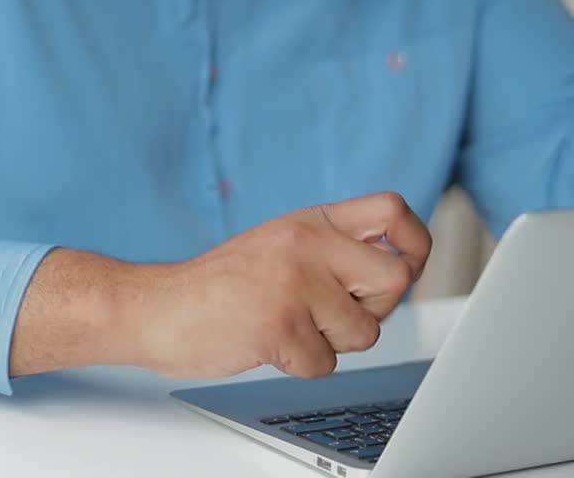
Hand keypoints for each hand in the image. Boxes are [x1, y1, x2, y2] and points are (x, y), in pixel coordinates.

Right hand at [133, 193, 430, 379]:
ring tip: (287, 326)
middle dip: (376, 309)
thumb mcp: (281, 244)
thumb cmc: (220, 285)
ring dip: (330, 343)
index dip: (416, 242)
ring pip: (363, 332)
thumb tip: (400, 267)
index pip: (393, 209)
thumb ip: (333, 248)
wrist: (157, 308)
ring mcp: (294, 284)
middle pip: (396, 279)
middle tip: (336, 313)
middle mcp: (307, 244)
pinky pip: (324, 364)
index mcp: (311, 221)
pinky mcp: (278, 325)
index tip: (407, 265)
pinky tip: (267, 343)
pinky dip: (299, 364)